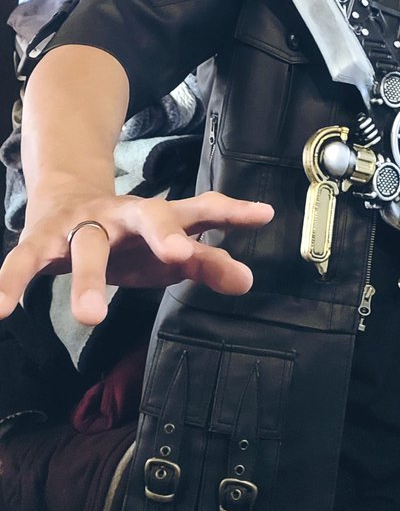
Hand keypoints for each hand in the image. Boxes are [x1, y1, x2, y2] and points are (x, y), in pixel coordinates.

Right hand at [0, 189, 273, 325]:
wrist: (66, 192)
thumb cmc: (130, 235)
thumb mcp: (168, 250)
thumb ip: (206, 264)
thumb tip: (247, 281)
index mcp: (158, 215)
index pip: (201, 209)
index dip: (231, 213)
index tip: (263, 214)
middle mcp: (122, 212)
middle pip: (148, 213)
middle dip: (164, 231)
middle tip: (179, 254)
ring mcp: (81, 223)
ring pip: (87, 246)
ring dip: (88, 279)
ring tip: (92, 318)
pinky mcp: (41, 239)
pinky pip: (25, 262)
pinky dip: (11, 283)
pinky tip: (1, 309)